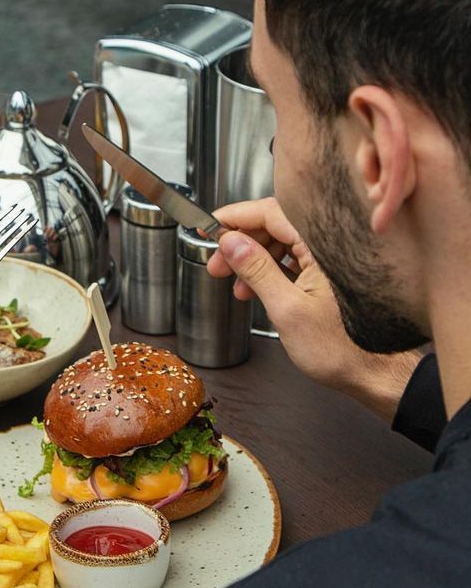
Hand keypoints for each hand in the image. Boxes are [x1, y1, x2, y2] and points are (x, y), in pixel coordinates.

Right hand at [207, 197, 419, 421]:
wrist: (377, 374)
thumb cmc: (345, 348)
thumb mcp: (287, 309)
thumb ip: (257, 270)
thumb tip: (231, 242)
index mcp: (323, 245)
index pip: (271, 212)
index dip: (235, 218)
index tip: (210, 227)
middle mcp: (329, 246)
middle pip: (274, 226)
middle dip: (240, 243)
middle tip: (217, 263)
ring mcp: (330, 260)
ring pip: (282, 244)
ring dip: (253, 260)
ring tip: (235, 284)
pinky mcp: (330, 275)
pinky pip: (294, 259)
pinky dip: (271, 271)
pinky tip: (256, 290)